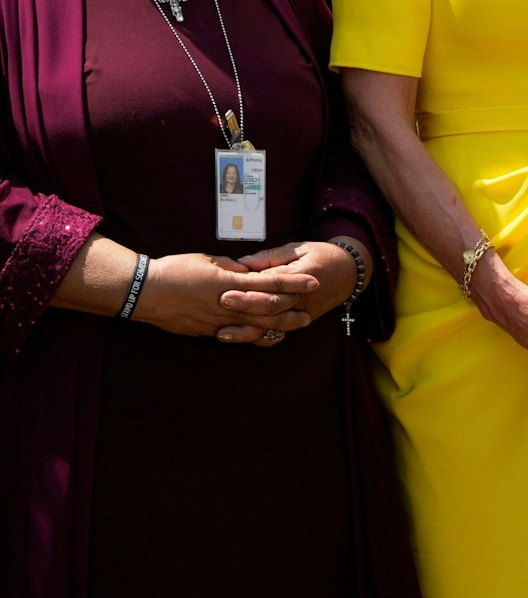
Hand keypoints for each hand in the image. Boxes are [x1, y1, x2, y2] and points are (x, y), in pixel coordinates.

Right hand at [130, 252, 317, 338]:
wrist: (143, 292)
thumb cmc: (173, 270)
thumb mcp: (207, 261)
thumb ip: (230, 268)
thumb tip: (247, 272)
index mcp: (230, 282)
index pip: (270, 282)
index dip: (294, 282)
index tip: (313, 281)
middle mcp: (228, 304)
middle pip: (269, 308)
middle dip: (293, 308)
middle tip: (312, 309)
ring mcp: (219, 321)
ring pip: (257, 326)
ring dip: (281, 325)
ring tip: (298, 324)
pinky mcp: (208, 332)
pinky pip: (238, 335)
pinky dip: (256, 336)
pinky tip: (268, 336)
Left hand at [214, 240, 359, 344]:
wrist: (350, 273)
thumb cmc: (322, 256)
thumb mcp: (299, 248)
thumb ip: (270, 256)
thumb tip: (242, 263)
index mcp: (302, 275)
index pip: (272, 281)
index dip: (250, 283)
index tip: (227, 284)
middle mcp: (302, 298)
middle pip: (271, 304)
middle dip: (246, 304)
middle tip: (222, 301)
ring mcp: (302, 312)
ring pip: (272, 324)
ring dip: (248, 329)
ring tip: (223, 331)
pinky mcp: (300, 321)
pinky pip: (278, 332)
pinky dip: (259, 337)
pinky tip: (241, 339)